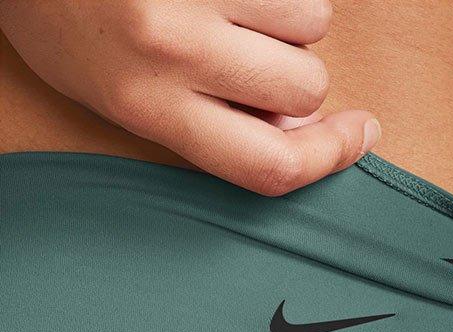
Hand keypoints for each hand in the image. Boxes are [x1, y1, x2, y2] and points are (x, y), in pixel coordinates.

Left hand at [0, 0, 380, 193]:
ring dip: (285, 19)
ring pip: (311, 20)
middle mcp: (172, 47)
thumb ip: (205, 127)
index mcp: (148, 106)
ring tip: (225, 6)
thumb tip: (292, 126)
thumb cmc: (63, 18)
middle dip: (294, 76)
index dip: (328, 160)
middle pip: (304, 87)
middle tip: (250, 57)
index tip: (359, 138)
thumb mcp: (117, 97)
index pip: (269, 164)